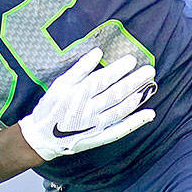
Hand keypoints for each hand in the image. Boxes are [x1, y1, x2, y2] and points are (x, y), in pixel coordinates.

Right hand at [18, 48, 156, 160]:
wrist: (41, 139)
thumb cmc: (50, 108)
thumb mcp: (59, 84)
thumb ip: (79, 69)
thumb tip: (97, 52)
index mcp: (77, 95)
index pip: (103, 80)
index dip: (118, 69)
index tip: (132, 60)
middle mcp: (88, 111)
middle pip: (115, 94)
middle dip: (134, 81)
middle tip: (149, 70)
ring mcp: (96, 126)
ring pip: (121, 110)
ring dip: (137, 97)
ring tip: (150, 86)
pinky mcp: (100, 137)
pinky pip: (121, 129)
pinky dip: (136, 122)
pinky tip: (149, 114)